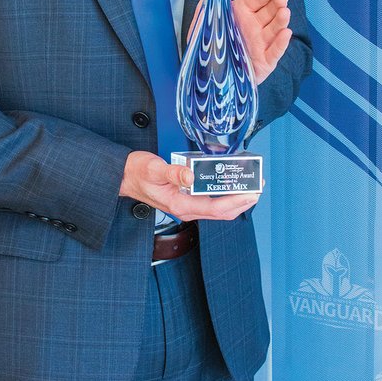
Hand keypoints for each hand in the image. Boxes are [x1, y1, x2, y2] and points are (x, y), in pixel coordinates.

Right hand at [119, 151, 260, 220]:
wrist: (123, 177)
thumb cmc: (136, 173)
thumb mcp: (153, 168)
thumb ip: (173, 172)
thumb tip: (191, 174)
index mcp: (179, 205)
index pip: (216, 208)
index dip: (237, 201)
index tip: (252, 192)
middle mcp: (186, 209)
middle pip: (222, 212)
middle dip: (243, 201)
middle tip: (258, 186)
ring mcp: (187, 205)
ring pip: (219, 208)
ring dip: (237, 199)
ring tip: (251, 185)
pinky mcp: (187, 199)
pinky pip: (212, 201)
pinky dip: (226, 194)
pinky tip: (232, 183)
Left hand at [187, 0, 291, 84]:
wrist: (203, 74)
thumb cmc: (205, 41)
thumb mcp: (207, 11)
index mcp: (242, 13)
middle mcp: (253, 27)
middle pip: (270, 13)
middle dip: (277, 5)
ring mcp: (260, 45)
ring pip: (274, 31)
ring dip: (281, 21)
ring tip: (285, 12)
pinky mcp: (263, 63)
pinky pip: (274, 53)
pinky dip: (280, 44)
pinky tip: (286, 33)